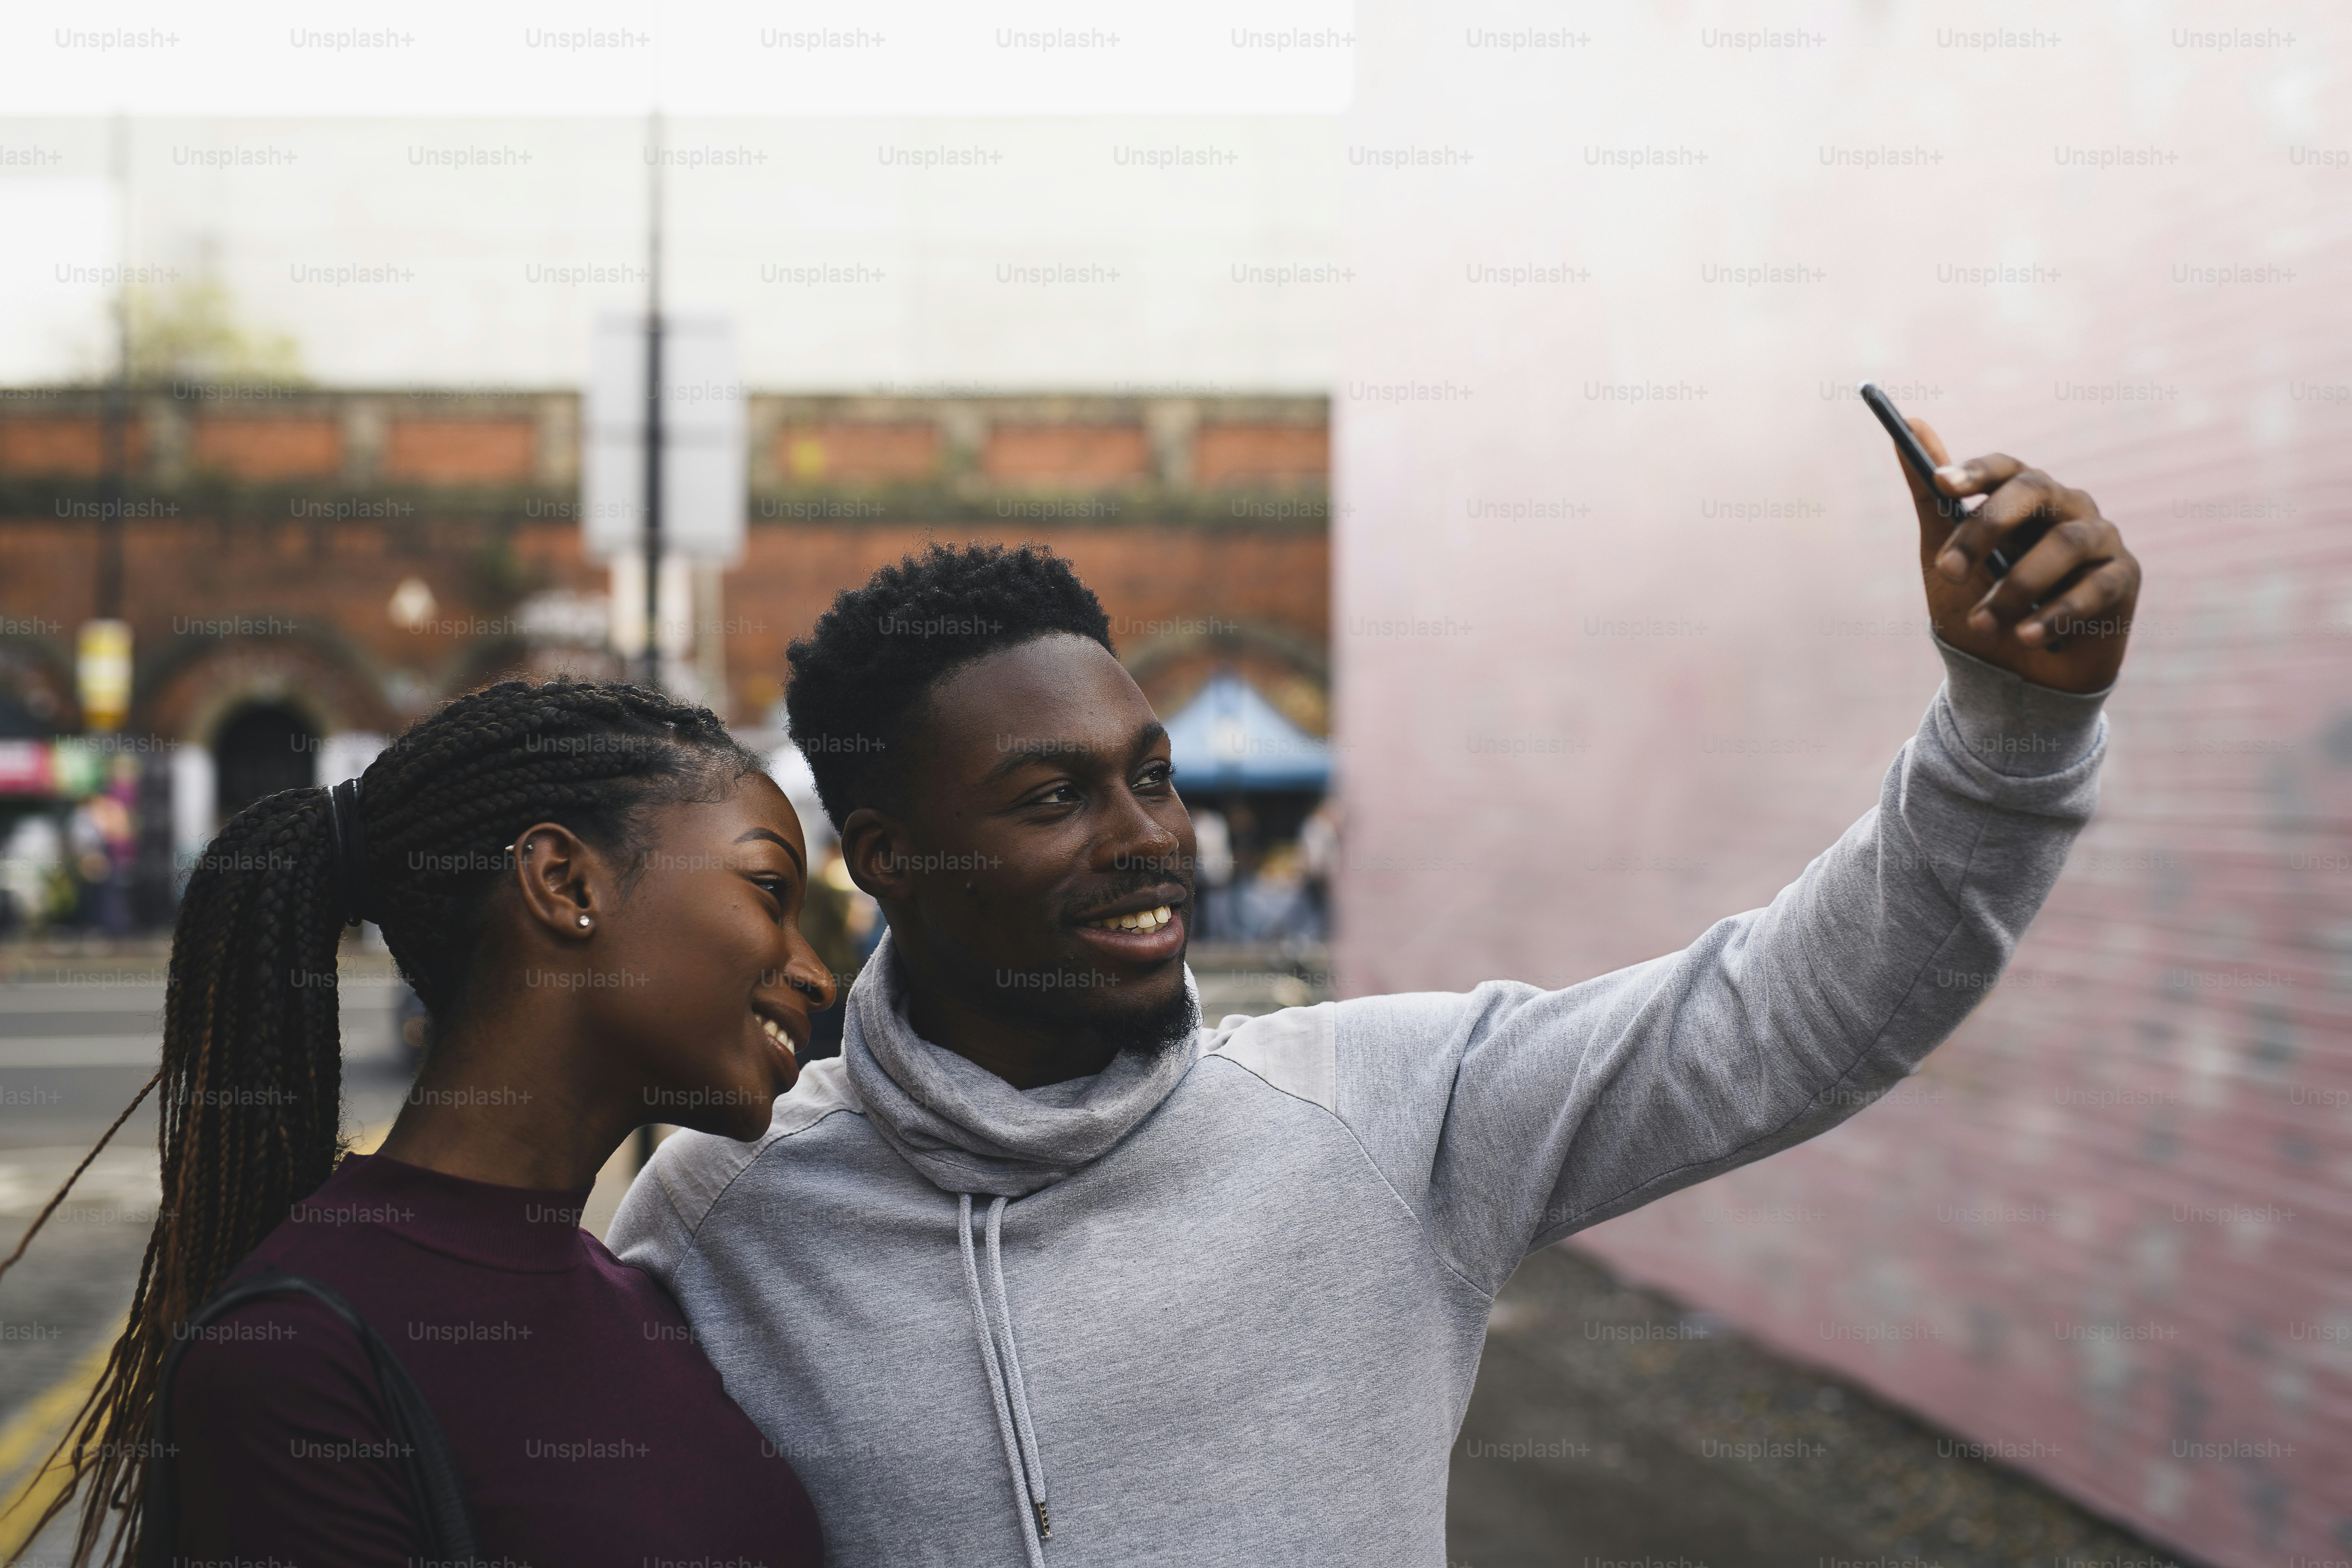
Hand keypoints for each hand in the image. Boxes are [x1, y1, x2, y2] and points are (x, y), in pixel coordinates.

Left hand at [1895, 419, 2140, 693]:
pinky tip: (2026, 637)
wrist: (2012, 675)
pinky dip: (2055, 614)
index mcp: (2024, 497)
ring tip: (1984, 624)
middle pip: (2034, 491)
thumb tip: (1911, 423)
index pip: (2006, 468)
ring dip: (2016, 587)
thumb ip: (1932, 497)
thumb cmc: (1979, 605)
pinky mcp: (2123, 578)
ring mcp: (2100, 539)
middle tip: (1949, 571)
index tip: (1941, 483)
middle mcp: (2067, 507)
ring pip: (2065, 543)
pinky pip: (2095, 588)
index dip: (1976, 471)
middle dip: (1986, 529)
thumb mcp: (1946, 555)